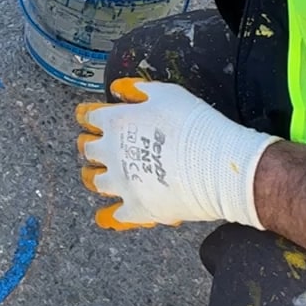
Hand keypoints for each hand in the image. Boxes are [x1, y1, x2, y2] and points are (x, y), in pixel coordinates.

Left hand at [76, 79, 278, 230]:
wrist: (219, 166)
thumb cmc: (194, 124)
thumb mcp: (166, 93)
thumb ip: (138, 90)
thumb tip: (119, 90)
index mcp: (115, 122)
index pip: (89, 117)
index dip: (87, 116)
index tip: (86, 118)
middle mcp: (110, 152)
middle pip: (88, 149)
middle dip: (89, 147)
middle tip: (92, 148)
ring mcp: (121, 183)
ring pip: (95, 182)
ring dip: (94, 178)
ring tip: (96, 178)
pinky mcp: (136, 209)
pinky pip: (115, 215)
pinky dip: (109, 215)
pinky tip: (106, 216)